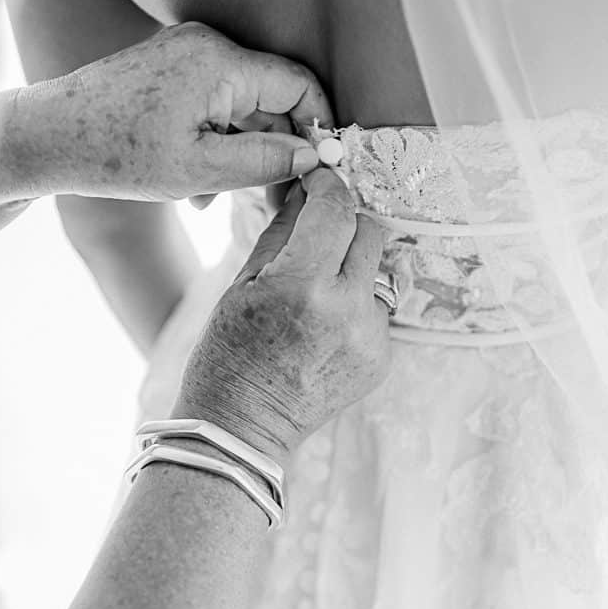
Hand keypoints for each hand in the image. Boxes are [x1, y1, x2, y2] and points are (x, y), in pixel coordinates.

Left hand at [0, 22, 331, 212]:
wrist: (48, 136)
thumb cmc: (116, 155)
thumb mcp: (197, 171)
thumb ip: (263, 161)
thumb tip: (314, 156)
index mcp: (220, 61)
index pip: (298, 83)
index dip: (317, 126)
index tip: (321, 167)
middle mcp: (207, 44)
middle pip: (269, 95)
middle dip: (271, 147)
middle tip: (270, 197)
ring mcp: (185, 50)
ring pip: (237, 103)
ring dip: (236, 151)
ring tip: (209, 198)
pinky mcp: (168, 64)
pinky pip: (210, 100)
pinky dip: (210, 138)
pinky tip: (191, 183)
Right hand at [175, 168, 391, 457]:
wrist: (241, 430)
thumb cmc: (226, 357)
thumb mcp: (241, 286)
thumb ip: (281, 233)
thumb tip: (304, 190)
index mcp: (303, 286)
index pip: (337, 210)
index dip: (329, 186)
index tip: (319, 178)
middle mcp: (346, 309)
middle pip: (370, 232)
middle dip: (345, 221)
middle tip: (319, 227)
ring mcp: (370, 337)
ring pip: (375, 271)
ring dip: (349, 267)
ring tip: (311, 295)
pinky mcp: (381, 358)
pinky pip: (375, 309)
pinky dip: (352, 306)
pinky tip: (320, 329)